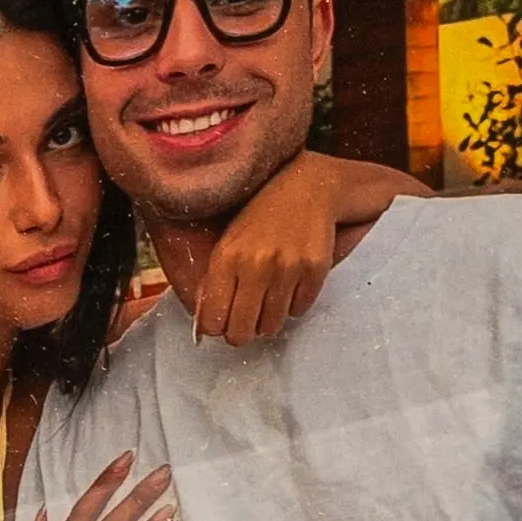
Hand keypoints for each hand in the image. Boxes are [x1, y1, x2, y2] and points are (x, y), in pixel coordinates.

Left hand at [172, 151, 412, 346]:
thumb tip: (206, 321)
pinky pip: (299, 311)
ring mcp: (287, 269)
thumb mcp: (229, 239)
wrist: (307, 187)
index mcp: (226, 257)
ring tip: (268, 299)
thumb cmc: (261, 216)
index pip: (213, 319)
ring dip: (268, 320)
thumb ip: (216, 279)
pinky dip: (293, 304)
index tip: (221, 324)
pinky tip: (291, 282)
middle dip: (241, 333)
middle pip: (241, 332)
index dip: (216, 328)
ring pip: (271, 326)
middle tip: (245, 323)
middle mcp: (256, 265)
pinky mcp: (314, 270)